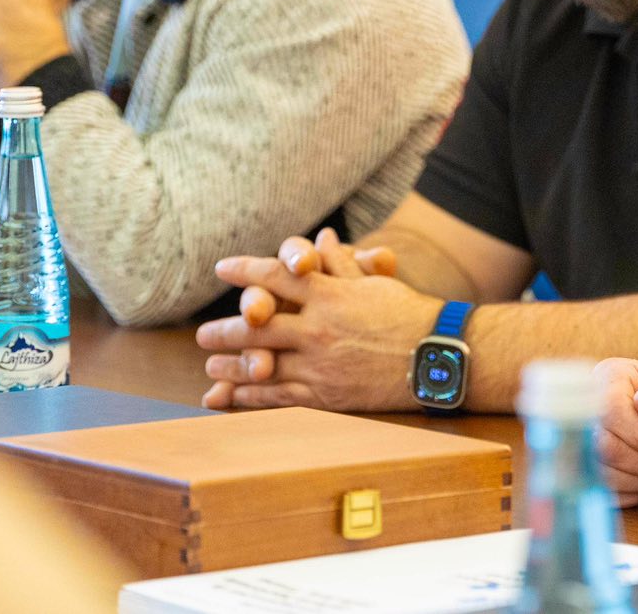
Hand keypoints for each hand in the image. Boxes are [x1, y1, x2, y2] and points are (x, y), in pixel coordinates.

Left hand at [195, 230, 433, 411]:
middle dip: (225, 329)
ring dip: (231, 365)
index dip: (246, 270)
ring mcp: (320, 364)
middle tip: (201, 334)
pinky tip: (234, 396)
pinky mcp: (326, 395)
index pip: (277, 276)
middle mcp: (318, 328)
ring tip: (210, 366)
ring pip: (263, 363)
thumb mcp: (375, 282)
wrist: (436, 359)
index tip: (222, 269)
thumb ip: (342, 263)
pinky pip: (279, 396)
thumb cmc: (409, 314)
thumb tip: (321, 240)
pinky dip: (252, 396)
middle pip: (259, 324)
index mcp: (330, 294)